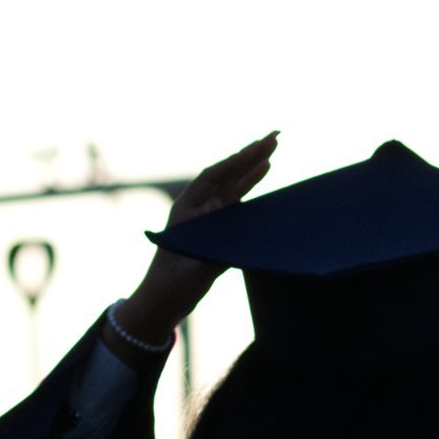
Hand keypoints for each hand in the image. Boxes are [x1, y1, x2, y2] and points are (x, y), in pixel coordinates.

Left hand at [109, 131, 277, 352]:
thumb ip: (207, 244)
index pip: (212, 178)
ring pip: (233, 185)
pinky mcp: (218, 230)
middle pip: (225, 175)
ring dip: (252, 166)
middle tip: (275, 136)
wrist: (162, 303)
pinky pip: (236, 203)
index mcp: (185, 211)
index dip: (235, 162)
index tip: (256, 148)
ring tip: (274, 146)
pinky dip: (250, 186)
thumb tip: (219, 208)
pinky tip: (264, 172)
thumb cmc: (170, 287)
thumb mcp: (188, 269)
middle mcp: (197, 208)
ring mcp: (208, 218)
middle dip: (249, 155)